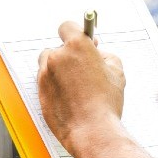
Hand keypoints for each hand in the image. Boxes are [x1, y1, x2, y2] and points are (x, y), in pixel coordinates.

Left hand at [37, 20, 125, 156]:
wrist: (92, 131)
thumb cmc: (106, 103)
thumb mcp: (117, 71)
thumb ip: (105, 55)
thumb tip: (98, 53)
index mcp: (76, 46)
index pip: (67, 27)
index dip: (75, 33)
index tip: (81, 40)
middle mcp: (56, 58)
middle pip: (56, 49)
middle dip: (67, 56)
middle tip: (82, 67)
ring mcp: (45, 76)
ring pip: (48, 66)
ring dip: (59, 71)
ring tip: (76, 86)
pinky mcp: (40, 93)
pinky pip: (46, 84)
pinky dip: (55, 88)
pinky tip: (70, 98)